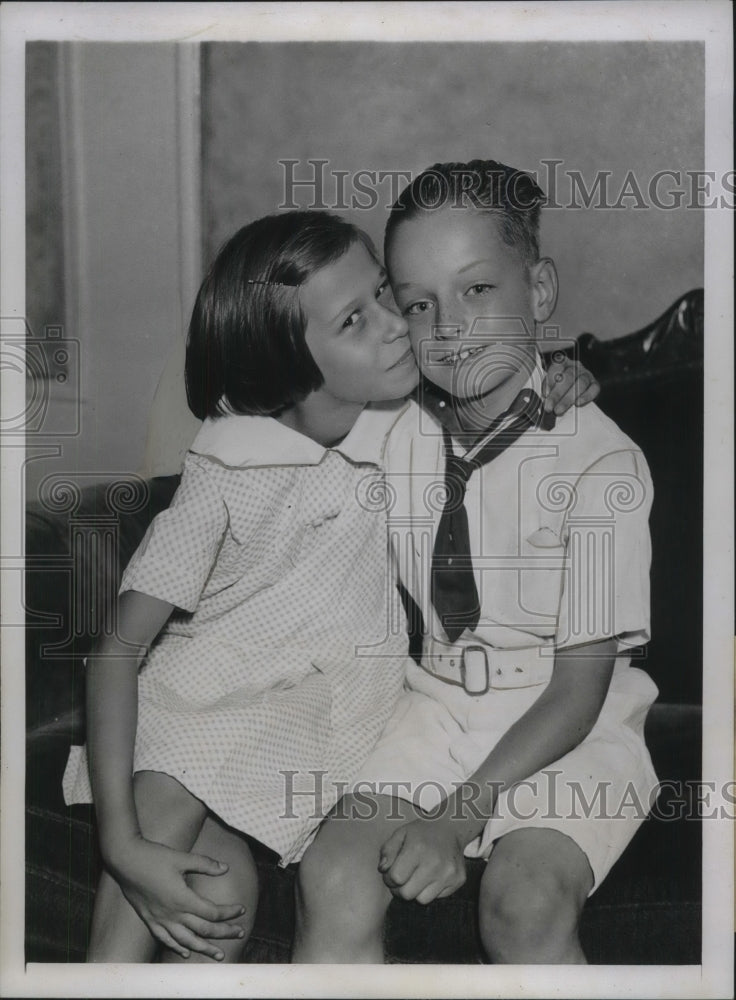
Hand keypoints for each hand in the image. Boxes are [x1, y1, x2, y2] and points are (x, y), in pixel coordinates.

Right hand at [109, 835, 245, 959]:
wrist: (125, 860)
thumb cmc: (154, 857)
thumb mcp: (182, 858)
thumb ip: (205, 864)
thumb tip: (225, 868)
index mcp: (183, 899)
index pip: (212, 912)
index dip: (229, 913)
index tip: (241, 909)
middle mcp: (172, 914)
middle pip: (203, 929)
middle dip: (224, 933)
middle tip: (240, 933)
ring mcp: (159, 919)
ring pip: (186, 941)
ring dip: (204, 948)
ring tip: (218, 954)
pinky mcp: (149, 919)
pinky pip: (165, 939)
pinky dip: (177, 948)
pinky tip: (186, 952)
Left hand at [378, 816, 466, 904]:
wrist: (451, 827)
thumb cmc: (421, 832)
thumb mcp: (400, 834)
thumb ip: (387, 851)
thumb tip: (383, 869)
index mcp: (417, 849)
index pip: (395, 878)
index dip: (389, 879)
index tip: (391, 874)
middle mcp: (435, 863)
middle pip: (407, 894)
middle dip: (399, 889)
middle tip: (401, 879)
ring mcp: (448, 873)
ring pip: (422, 899)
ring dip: (415, 891)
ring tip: (416, 877)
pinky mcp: (458, 880)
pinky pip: (437, 897)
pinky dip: (431, 890)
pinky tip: (431, 876)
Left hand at [543, 353, 599, 414]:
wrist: (574, 387)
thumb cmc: (560, 386)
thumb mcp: (551, 384)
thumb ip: (547, 389)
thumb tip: (545, 399)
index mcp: (562, 363)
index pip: (556, 367)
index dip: (550, 380)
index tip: (545, 394)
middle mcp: (575, 366)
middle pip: (568, 377)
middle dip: (557, 394)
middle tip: (549, 407)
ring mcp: (586, 374)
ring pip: (580, 383)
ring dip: (568, 398)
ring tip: (559, 410)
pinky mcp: (595, 383)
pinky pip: (594, 388)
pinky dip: (586, 396)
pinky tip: (578, 403)